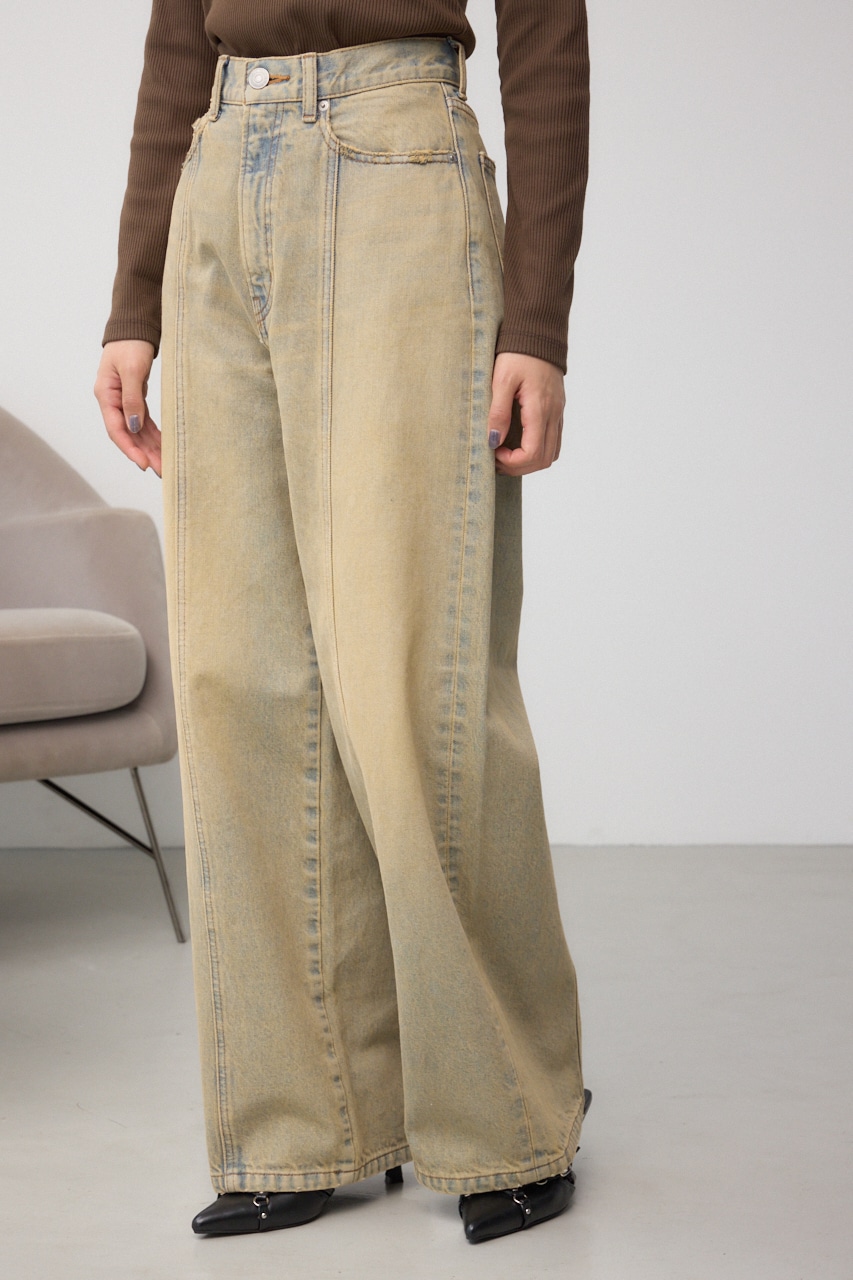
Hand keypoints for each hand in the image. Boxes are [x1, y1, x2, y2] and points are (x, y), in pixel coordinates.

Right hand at [94, 340, 161, 476]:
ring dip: (150, 448)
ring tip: (165, 465)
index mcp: (106, 395)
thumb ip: (132, 398)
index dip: (129, 449)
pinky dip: (154, 435)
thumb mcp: (131, 370)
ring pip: (137, 431)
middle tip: (161, 470)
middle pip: (128, 435)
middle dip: (144, 454)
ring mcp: (124, 402)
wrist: (135, 328)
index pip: (116, 429)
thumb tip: (133, 426)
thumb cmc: (130, 345)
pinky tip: (165, 447)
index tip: (143, 463)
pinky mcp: (135, 399)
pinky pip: (144, 423)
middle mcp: (113, 402)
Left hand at [487, 351, 564, 475]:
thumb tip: (493, 441)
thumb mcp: (501, 380)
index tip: (493, 451)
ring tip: (506, 452)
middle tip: (496, 458)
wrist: (537, 333)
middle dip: (518, 467)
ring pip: (551, 453)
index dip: (512, 462)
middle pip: (544, 460)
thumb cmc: (517, 354)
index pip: (532, 454)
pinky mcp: (557, 410)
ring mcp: (558, 413)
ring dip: (529, 461)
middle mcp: (553, 415)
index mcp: (540, 409)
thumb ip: (498, 412)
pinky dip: (537, 449)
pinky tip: (517, 442)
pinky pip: (553, 440)